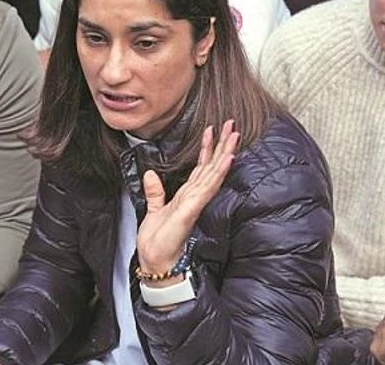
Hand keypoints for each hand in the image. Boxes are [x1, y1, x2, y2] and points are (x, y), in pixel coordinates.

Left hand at [136, 120, 238, 284]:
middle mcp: (194, 197)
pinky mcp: (192, 209)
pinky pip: (207, 188)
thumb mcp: (154, 210)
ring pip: (213, 173)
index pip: (201, 167)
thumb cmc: (158, 241)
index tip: (212, 130)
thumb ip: (155, 192)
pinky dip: (217, 173)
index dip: (207, 148)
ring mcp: (195, 202)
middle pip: (212, 166)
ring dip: (224, 153)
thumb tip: (151, 173)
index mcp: (187, 195)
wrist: (155, 261)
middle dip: (222, 144)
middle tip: (231, 124)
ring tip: (233, 135)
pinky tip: (226, 159)